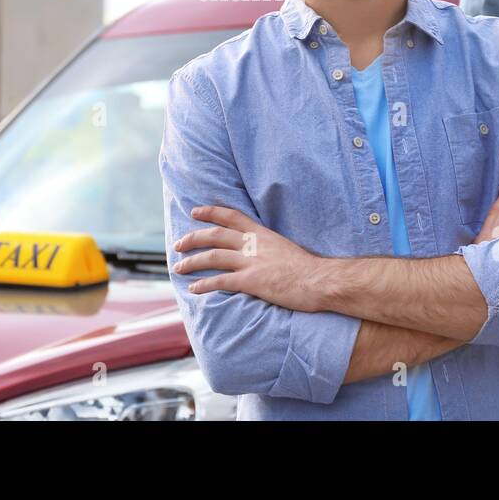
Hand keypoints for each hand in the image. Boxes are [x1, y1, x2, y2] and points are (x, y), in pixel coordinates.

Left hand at [172, 205, 325, 310]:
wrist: (320, 280)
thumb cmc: (308, 268)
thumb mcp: (284, 247)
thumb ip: (267, 246)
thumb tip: (257, 251)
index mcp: (262, 234)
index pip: (231, 215)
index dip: (211, 212)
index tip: (195, 211)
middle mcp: (253, 244)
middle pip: (215, 235)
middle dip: (193, 238)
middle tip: (178, 244)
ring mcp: (252, 262)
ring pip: (213, 257)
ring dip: (192, 262)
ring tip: (179, 267)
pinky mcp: (252, 281)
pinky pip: (221, 281)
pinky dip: (204, 284)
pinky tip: (194, 288)